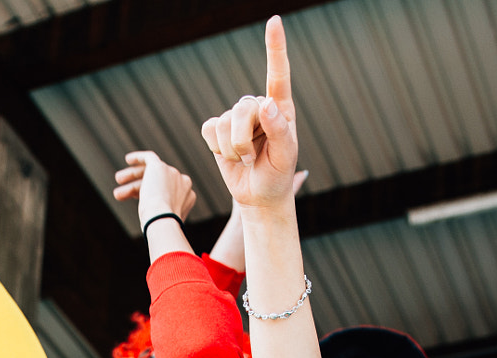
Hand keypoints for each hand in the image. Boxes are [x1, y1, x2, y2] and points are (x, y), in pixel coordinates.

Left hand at [114, 150, 197, 225]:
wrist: (162, 219)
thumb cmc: (160, 226)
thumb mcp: (161, 222)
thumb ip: (158, 215)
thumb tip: (149, 219)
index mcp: (188, 196)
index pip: (166, 190)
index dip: (149, 194)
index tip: (136, 199)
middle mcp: (183, 183)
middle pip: (158, 181)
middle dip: (138, 186)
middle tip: (120, 194)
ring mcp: (173, 173)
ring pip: (151, 172)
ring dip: (133, 177)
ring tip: (117, 184)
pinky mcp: (160, 167)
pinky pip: (149, 157)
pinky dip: (138, 158)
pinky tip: (128, 159)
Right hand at [200, 17, 298, 211]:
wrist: (258, 195)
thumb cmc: (277, 174)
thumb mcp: (286, 156)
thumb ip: (279, 130)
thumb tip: (266, 105)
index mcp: (280, 108)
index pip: (278, 74)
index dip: (275, 47)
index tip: (274, 22)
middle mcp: (258, 107)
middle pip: (242, 109)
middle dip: (243, 139)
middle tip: (252, 158)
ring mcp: (236, 118)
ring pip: (224, 122)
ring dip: (232, 149)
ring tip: (244, 160)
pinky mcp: (218, 129)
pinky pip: (210, 129)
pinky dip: (217, 147)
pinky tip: (228, 155)